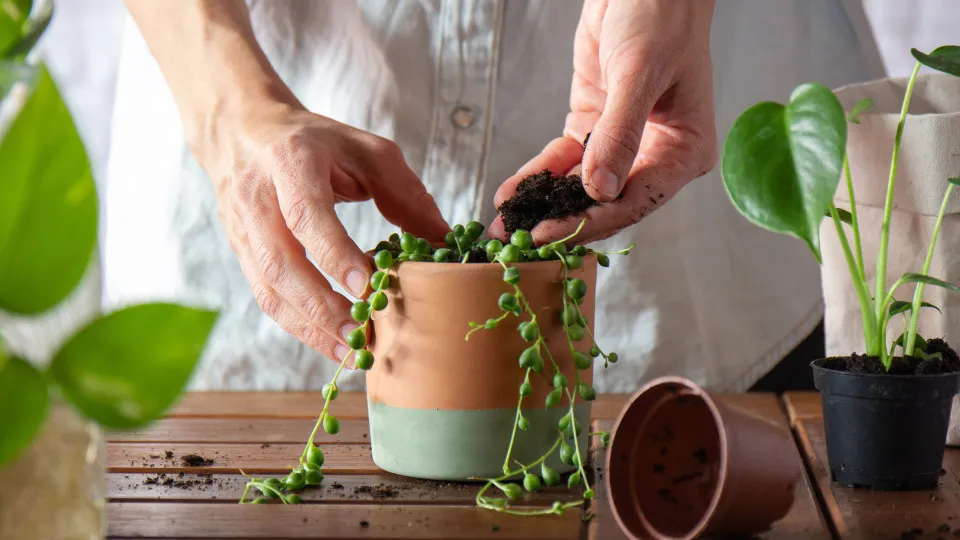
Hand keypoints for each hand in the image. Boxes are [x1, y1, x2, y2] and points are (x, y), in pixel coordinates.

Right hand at [205, 102, 448, 362]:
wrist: (245, 132)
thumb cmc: (316, 142)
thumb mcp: (367, 151)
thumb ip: (404, 193)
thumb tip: (442, 241)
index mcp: (290, 162)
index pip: (307, 215)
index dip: (334, 254)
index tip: (366, 287)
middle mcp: (257, 198)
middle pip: (280, 263)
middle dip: (321, 307)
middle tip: (361, 334)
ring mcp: (242, 229)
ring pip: (268, 289)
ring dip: (309, 327)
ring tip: (350, 351)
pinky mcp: (240, 253)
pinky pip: (266, 297)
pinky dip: (299, 326)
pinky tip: (330, 342)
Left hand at [490, 0, 717, 244]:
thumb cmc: (660, 18)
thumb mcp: (640, 73)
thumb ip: (619, 134)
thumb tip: (600, 190)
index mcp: (683, 152)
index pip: (635, 200)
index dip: (590, 220)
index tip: (550, 233)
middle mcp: (655, 156)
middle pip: (605, 202)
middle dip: (561, 221)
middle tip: (518, 242)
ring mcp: (621, 145)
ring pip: (579, 186)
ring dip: (543, 204)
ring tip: (505, 225)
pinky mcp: (592, 129)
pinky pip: (563, 161)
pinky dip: (537, 176)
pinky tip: (511, 194)